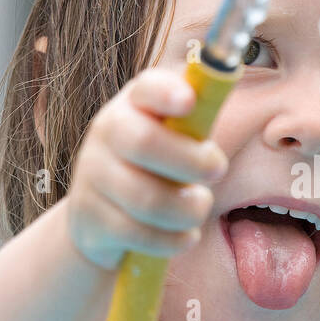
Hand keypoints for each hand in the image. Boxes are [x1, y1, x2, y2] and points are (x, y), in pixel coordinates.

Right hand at [65, 68, 228, 270]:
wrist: (99, 219)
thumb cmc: (154, 169)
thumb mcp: (174, 139)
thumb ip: (197, 121)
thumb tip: (229, 81)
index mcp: (133, 105)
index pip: (146, 89)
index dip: (166, 92)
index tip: (189, 102)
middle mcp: (106, 133)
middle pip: (144, 142)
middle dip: (190, 161)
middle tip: (218, 170)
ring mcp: (92, 176)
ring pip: (146, 198)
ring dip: (187, 208)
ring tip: (200, 207)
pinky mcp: (90, 219)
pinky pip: (138, 234)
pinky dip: (172, 240)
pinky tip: (186, 236)